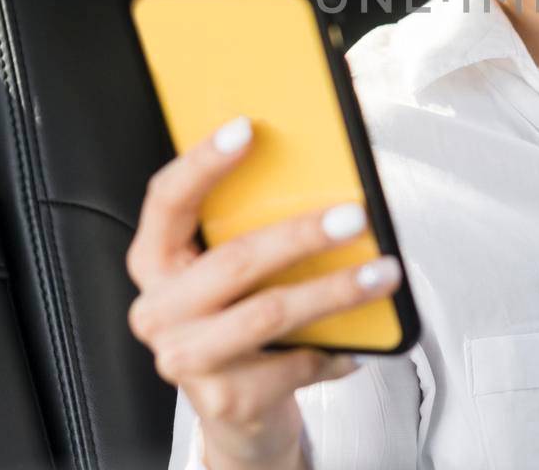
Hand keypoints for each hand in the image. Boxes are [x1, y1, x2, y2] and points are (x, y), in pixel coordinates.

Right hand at [125, 115, 403, 468]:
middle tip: (355, 216)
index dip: (204, 162)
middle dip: (302, 234)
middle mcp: (158, 309)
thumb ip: (250, 227)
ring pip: (270, 312)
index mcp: (155, 261)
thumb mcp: (233, 273)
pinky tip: (359, 345)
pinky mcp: (225, 399)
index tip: (247, 128)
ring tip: (382, 273)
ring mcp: (186, 358)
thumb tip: (320, 174)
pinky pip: (297, 362)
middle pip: (234, 260)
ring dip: (336, 291)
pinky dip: (337, 350)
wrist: (239, 411)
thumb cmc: (240, 320)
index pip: (167, 200)